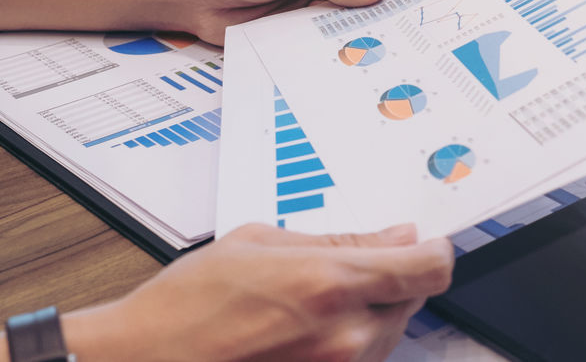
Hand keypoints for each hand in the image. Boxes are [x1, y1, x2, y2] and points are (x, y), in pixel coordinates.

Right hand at [66, 223, 453, 361]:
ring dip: (373, 310)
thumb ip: (342, 239)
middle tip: (352, 266)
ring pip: (391, 331)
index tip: (431, 244)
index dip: (439, 252)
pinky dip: (351, 338)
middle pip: (413, 299)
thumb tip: (398, 236)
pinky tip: (306, 328)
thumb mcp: (263, 243)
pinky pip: (363, 358)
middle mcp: (345, 332)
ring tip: (311, 300)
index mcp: (331, 282)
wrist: (147, 361)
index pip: (429, 269)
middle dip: (394, 278)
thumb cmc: (191, 303)